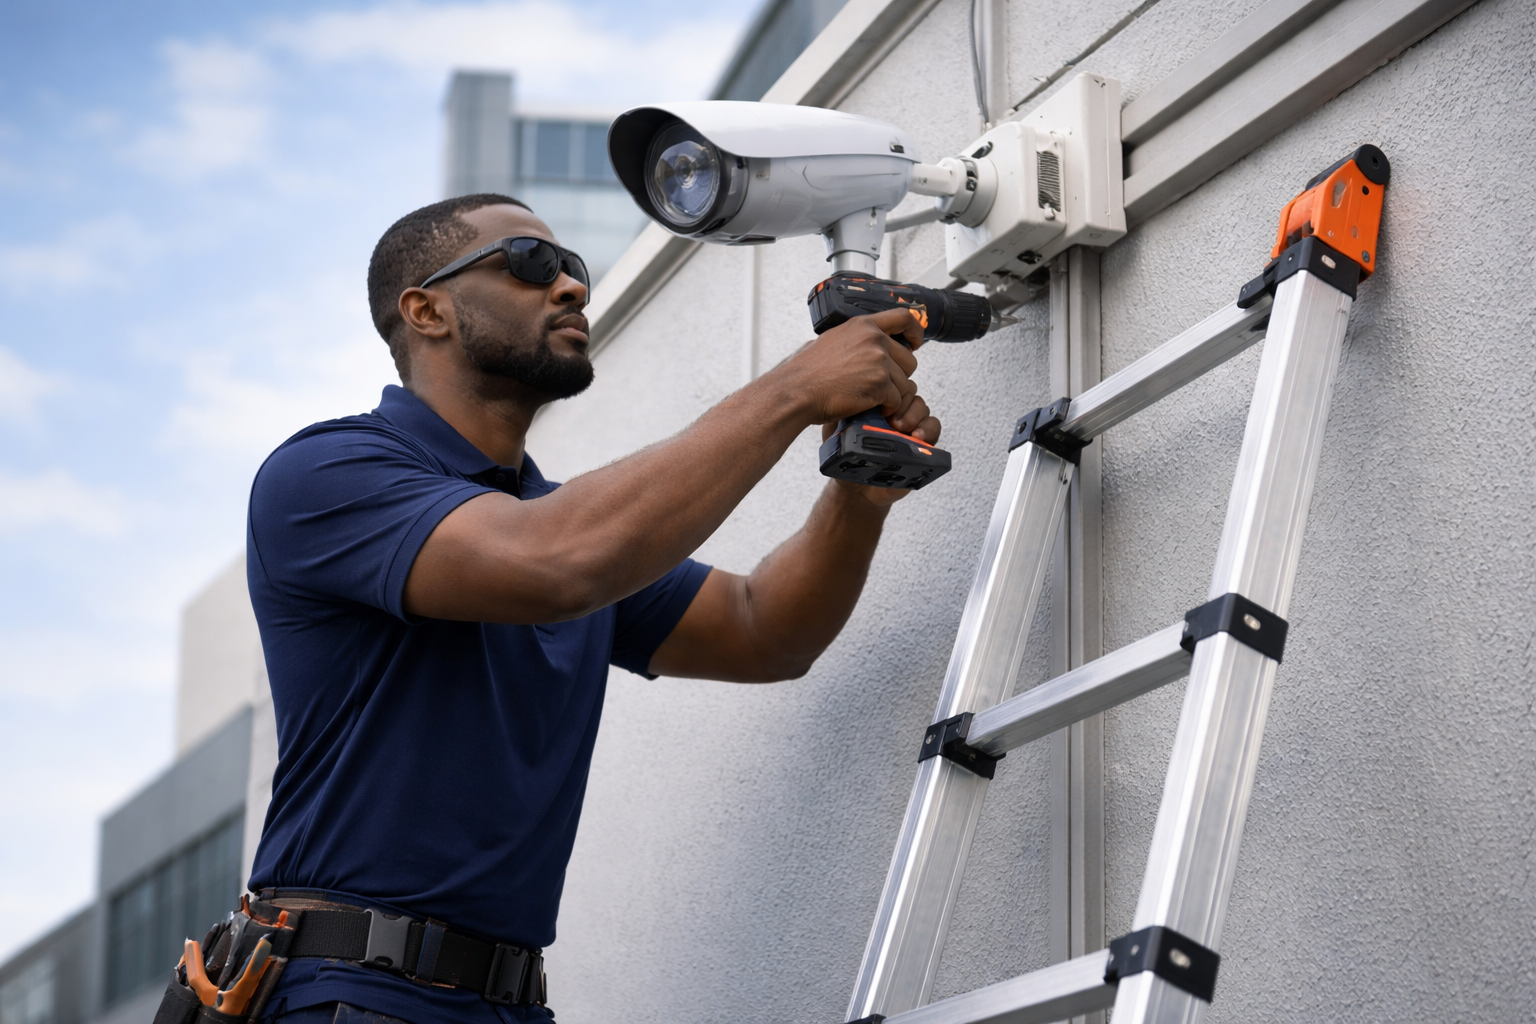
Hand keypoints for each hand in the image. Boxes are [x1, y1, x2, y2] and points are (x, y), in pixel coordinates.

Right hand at [772, 307, 926, 424]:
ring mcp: (879, 362)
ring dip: (893, 394)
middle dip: (900, 375)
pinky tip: (871, 406)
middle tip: (882, 384)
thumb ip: (855, 338)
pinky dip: (887, 407)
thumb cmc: (807, 371)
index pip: (904, 318)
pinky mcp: (880, 385)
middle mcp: (874, 340)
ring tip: (872, 398)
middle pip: (909, 359)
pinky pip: (897, 399)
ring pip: (905, 382)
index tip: (914, 343)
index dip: (915, 332)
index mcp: (863, 326)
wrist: (797, 391)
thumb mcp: (832, 339)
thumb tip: (864, 340)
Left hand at [821, 387, 941, 506]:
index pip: (889, 383)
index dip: (889, 388)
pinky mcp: (922, 442)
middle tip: (892, 420)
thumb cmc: (846, 457)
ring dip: (914, 415)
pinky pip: (934, 427)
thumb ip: (843, 411)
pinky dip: (929, 429)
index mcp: (876, 404)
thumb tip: (848, 392)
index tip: (880, 403)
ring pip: (922, 406)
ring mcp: (909, 426)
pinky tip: (918, 437)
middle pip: (909, 391)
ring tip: (903, 429)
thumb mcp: (838, 430)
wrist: (856, 486)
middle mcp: (895, 411)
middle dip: (902, 402)